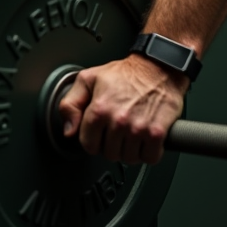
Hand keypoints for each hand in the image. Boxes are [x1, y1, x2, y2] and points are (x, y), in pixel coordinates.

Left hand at [58, 55, 187, 163]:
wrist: (158, 67)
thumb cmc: (126, 74)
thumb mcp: (89, 79)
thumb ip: (71, 104)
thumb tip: (68, 131)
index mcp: (99, 108)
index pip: (88, 144)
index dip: (93, 139)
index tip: (99, 132)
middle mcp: (118, 120)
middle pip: (109, 154)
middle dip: (111, 145)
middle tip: (117, 130)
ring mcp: (138, 128)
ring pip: (128, 159)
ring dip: (130, 150)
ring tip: (131, 133)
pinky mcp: (157, 133)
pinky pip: (149, 158)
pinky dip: (148, 153)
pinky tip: (145, 139)